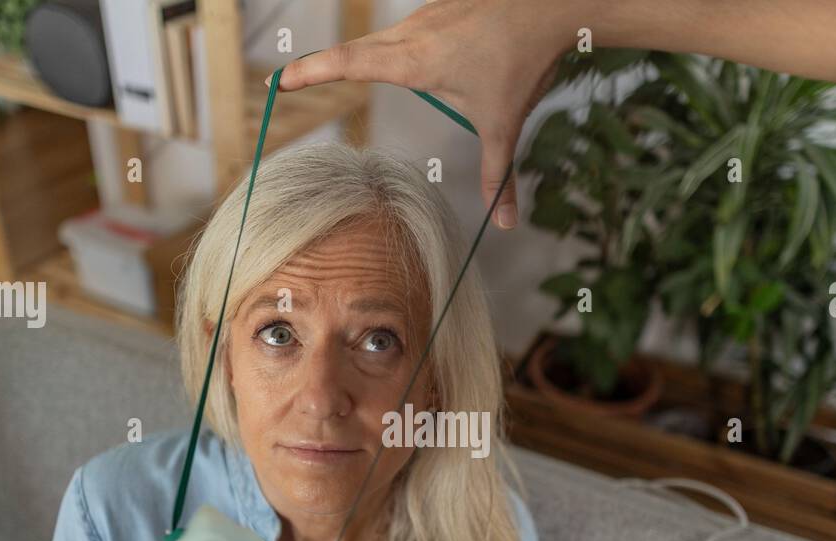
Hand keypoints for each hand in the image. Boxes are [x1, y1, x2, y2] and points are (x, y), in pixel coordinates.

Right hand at [271, 0, 575, 228]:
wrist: (552, 4)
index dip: (311, 71)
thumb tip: (504, 223)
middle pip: (356, 50)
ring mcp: (427, 14)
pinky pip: (412, 28)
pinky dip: (403, 45)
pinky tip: (425, 57)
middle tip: (293, 78)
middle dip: (324, 65)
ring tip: (343, 70)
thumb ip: (499, 176)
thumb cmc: (524, 61)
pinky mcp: (442, 6)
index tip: (283, 79)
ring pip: (386, 38)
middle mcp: (413, 32)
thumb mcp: (505, 126)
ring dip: (371, 56)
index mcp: (415, 61)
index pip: (347, 64)